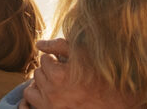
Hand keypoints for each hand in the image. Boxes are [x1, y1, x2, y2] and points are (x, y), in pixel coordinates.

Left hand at [21, 38, 143, 108]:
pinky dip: (38, 97)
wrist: (114, 102)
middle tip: (62, 72)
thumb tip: (38, 43)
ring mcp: (51, 107)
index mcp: (58, 75)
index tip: (65, 62)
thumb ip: (59, 45)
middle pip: (38, 73)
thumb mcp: (83, 55)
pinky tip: (50, 94)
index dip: (55, 58)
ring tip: (54, 83)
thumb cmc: (101, 76)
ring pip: (32, 89)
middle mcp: (52, 93)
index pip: (45, 59)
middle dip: (48, 70)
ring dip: (40, 83)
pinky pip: (32, 103)